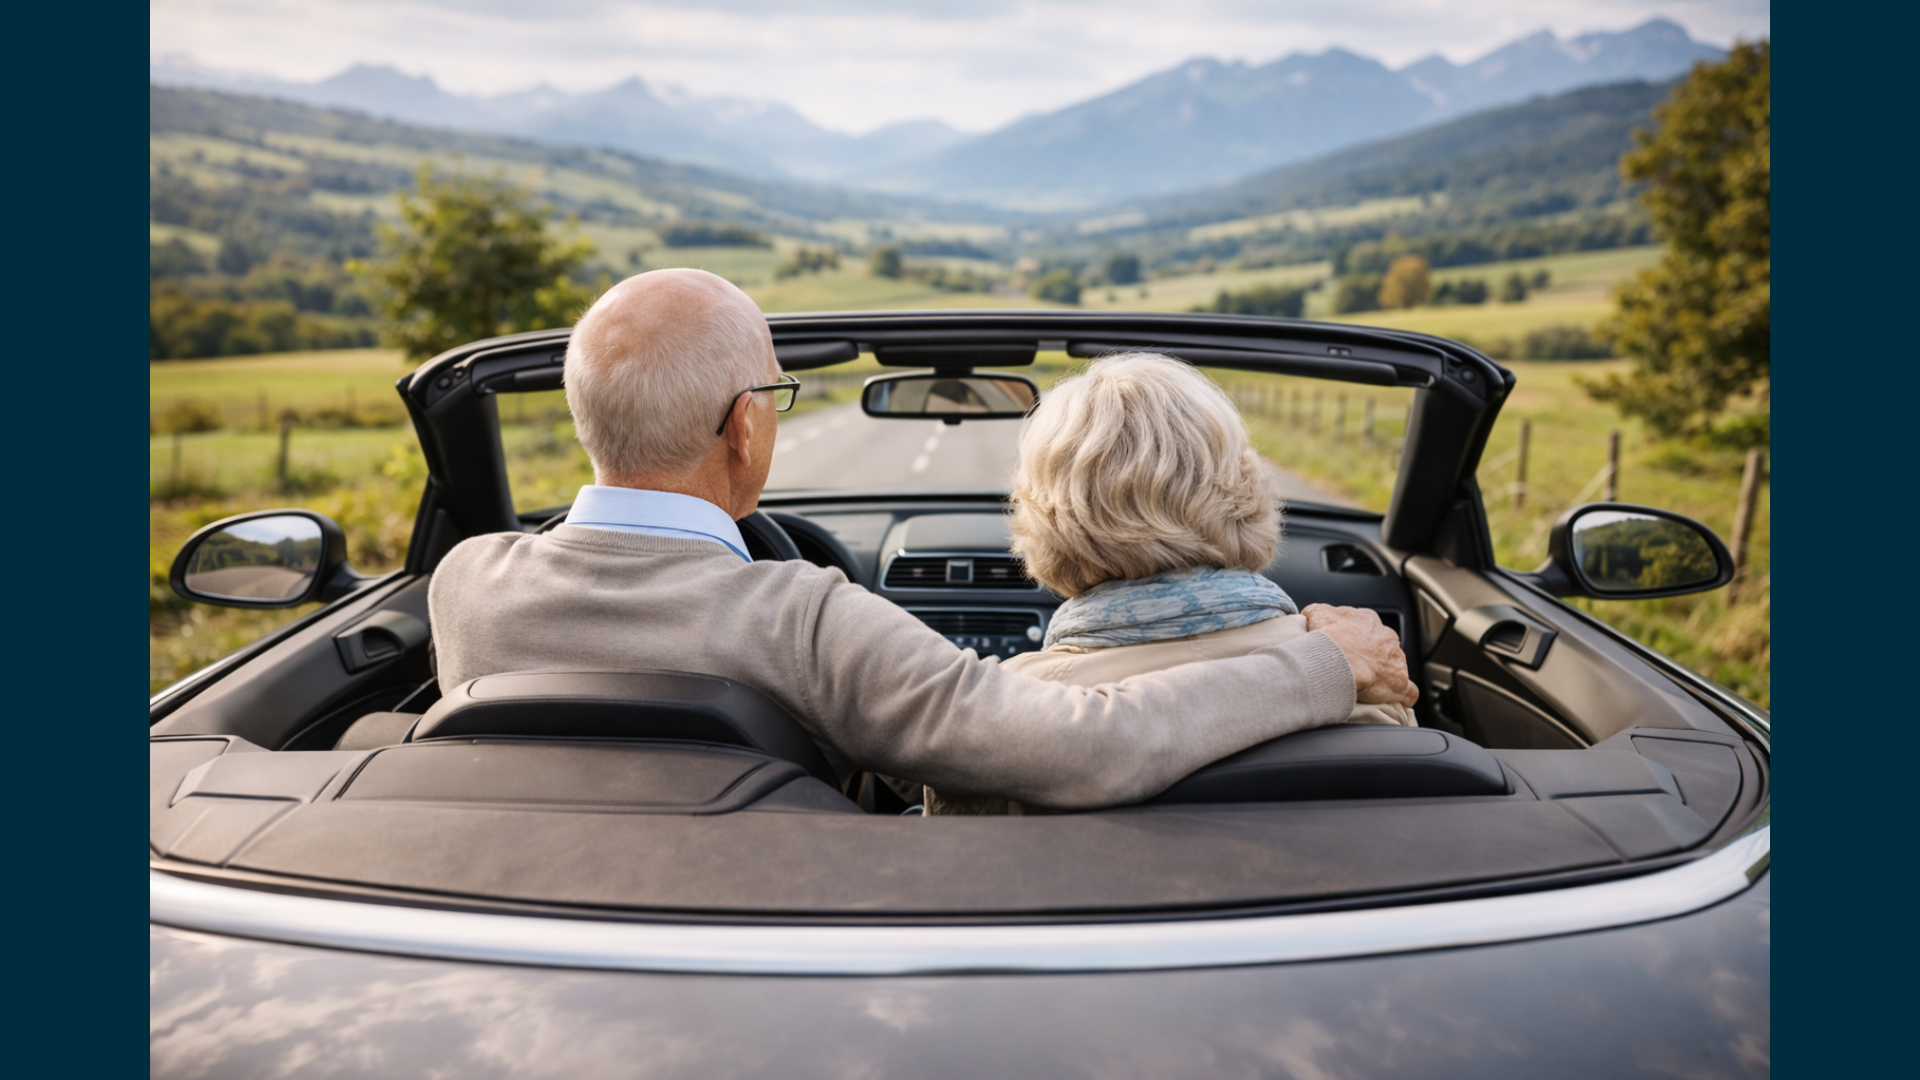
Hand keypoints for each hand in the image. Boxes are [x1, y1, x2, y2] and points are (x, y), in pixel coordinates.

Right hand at [1303, 604, 1417, 706]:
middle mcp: (1386, 637)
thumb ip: (1321, 612)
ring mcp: (1396, 660)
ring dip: (1384, 674)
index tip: (1347, 647)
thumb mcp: (1317, 613)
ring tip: (1366, 684)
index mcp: (1368, 620)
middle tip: (1354, 666)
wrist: (1335, 659)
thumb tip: (1316, 615)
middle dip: (1372, 655)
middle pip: (1382, 646)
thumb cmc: (1327, 638)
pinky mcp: (1399, 682)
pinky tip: (1395, 701)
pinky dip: (1403, 696)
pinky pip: (1408, 691)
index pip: (1367, 627)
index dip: (1356, 638)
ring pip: (1394, 666)